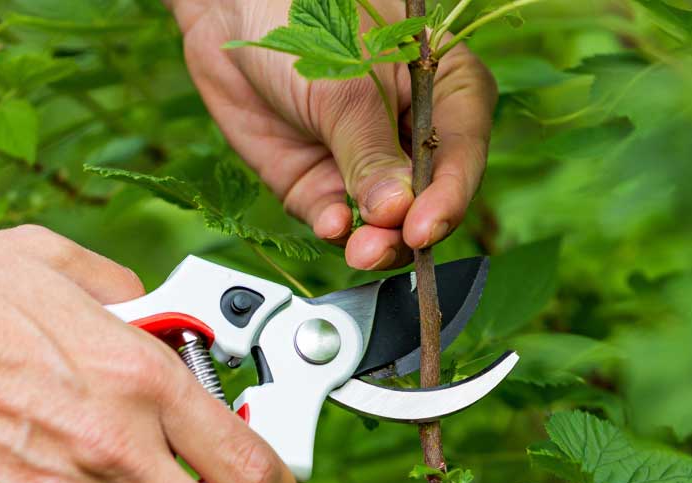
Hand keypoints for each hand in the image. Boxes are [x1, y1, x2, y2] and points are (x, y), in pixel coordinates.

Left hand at [172, 0, 497, 269]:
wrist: (229, 7)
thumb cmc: (301, 16)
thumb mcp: (344, 84)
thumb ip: (370, 151)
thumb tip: (398, 212)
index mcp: (443, 86)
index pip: (462, 149)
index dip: (449, 194)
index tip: (425, 226)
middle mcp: (409, 130)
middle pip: (428, 196)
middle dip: (410, 228)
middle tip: (395, 243)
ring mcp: (363, 160)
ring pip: (384, 221)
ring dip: (376, 242)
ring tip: (361, 249)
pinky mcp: (317, 180)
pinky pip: (335, 219)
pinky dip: (336, 230)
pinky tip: (333, 227)